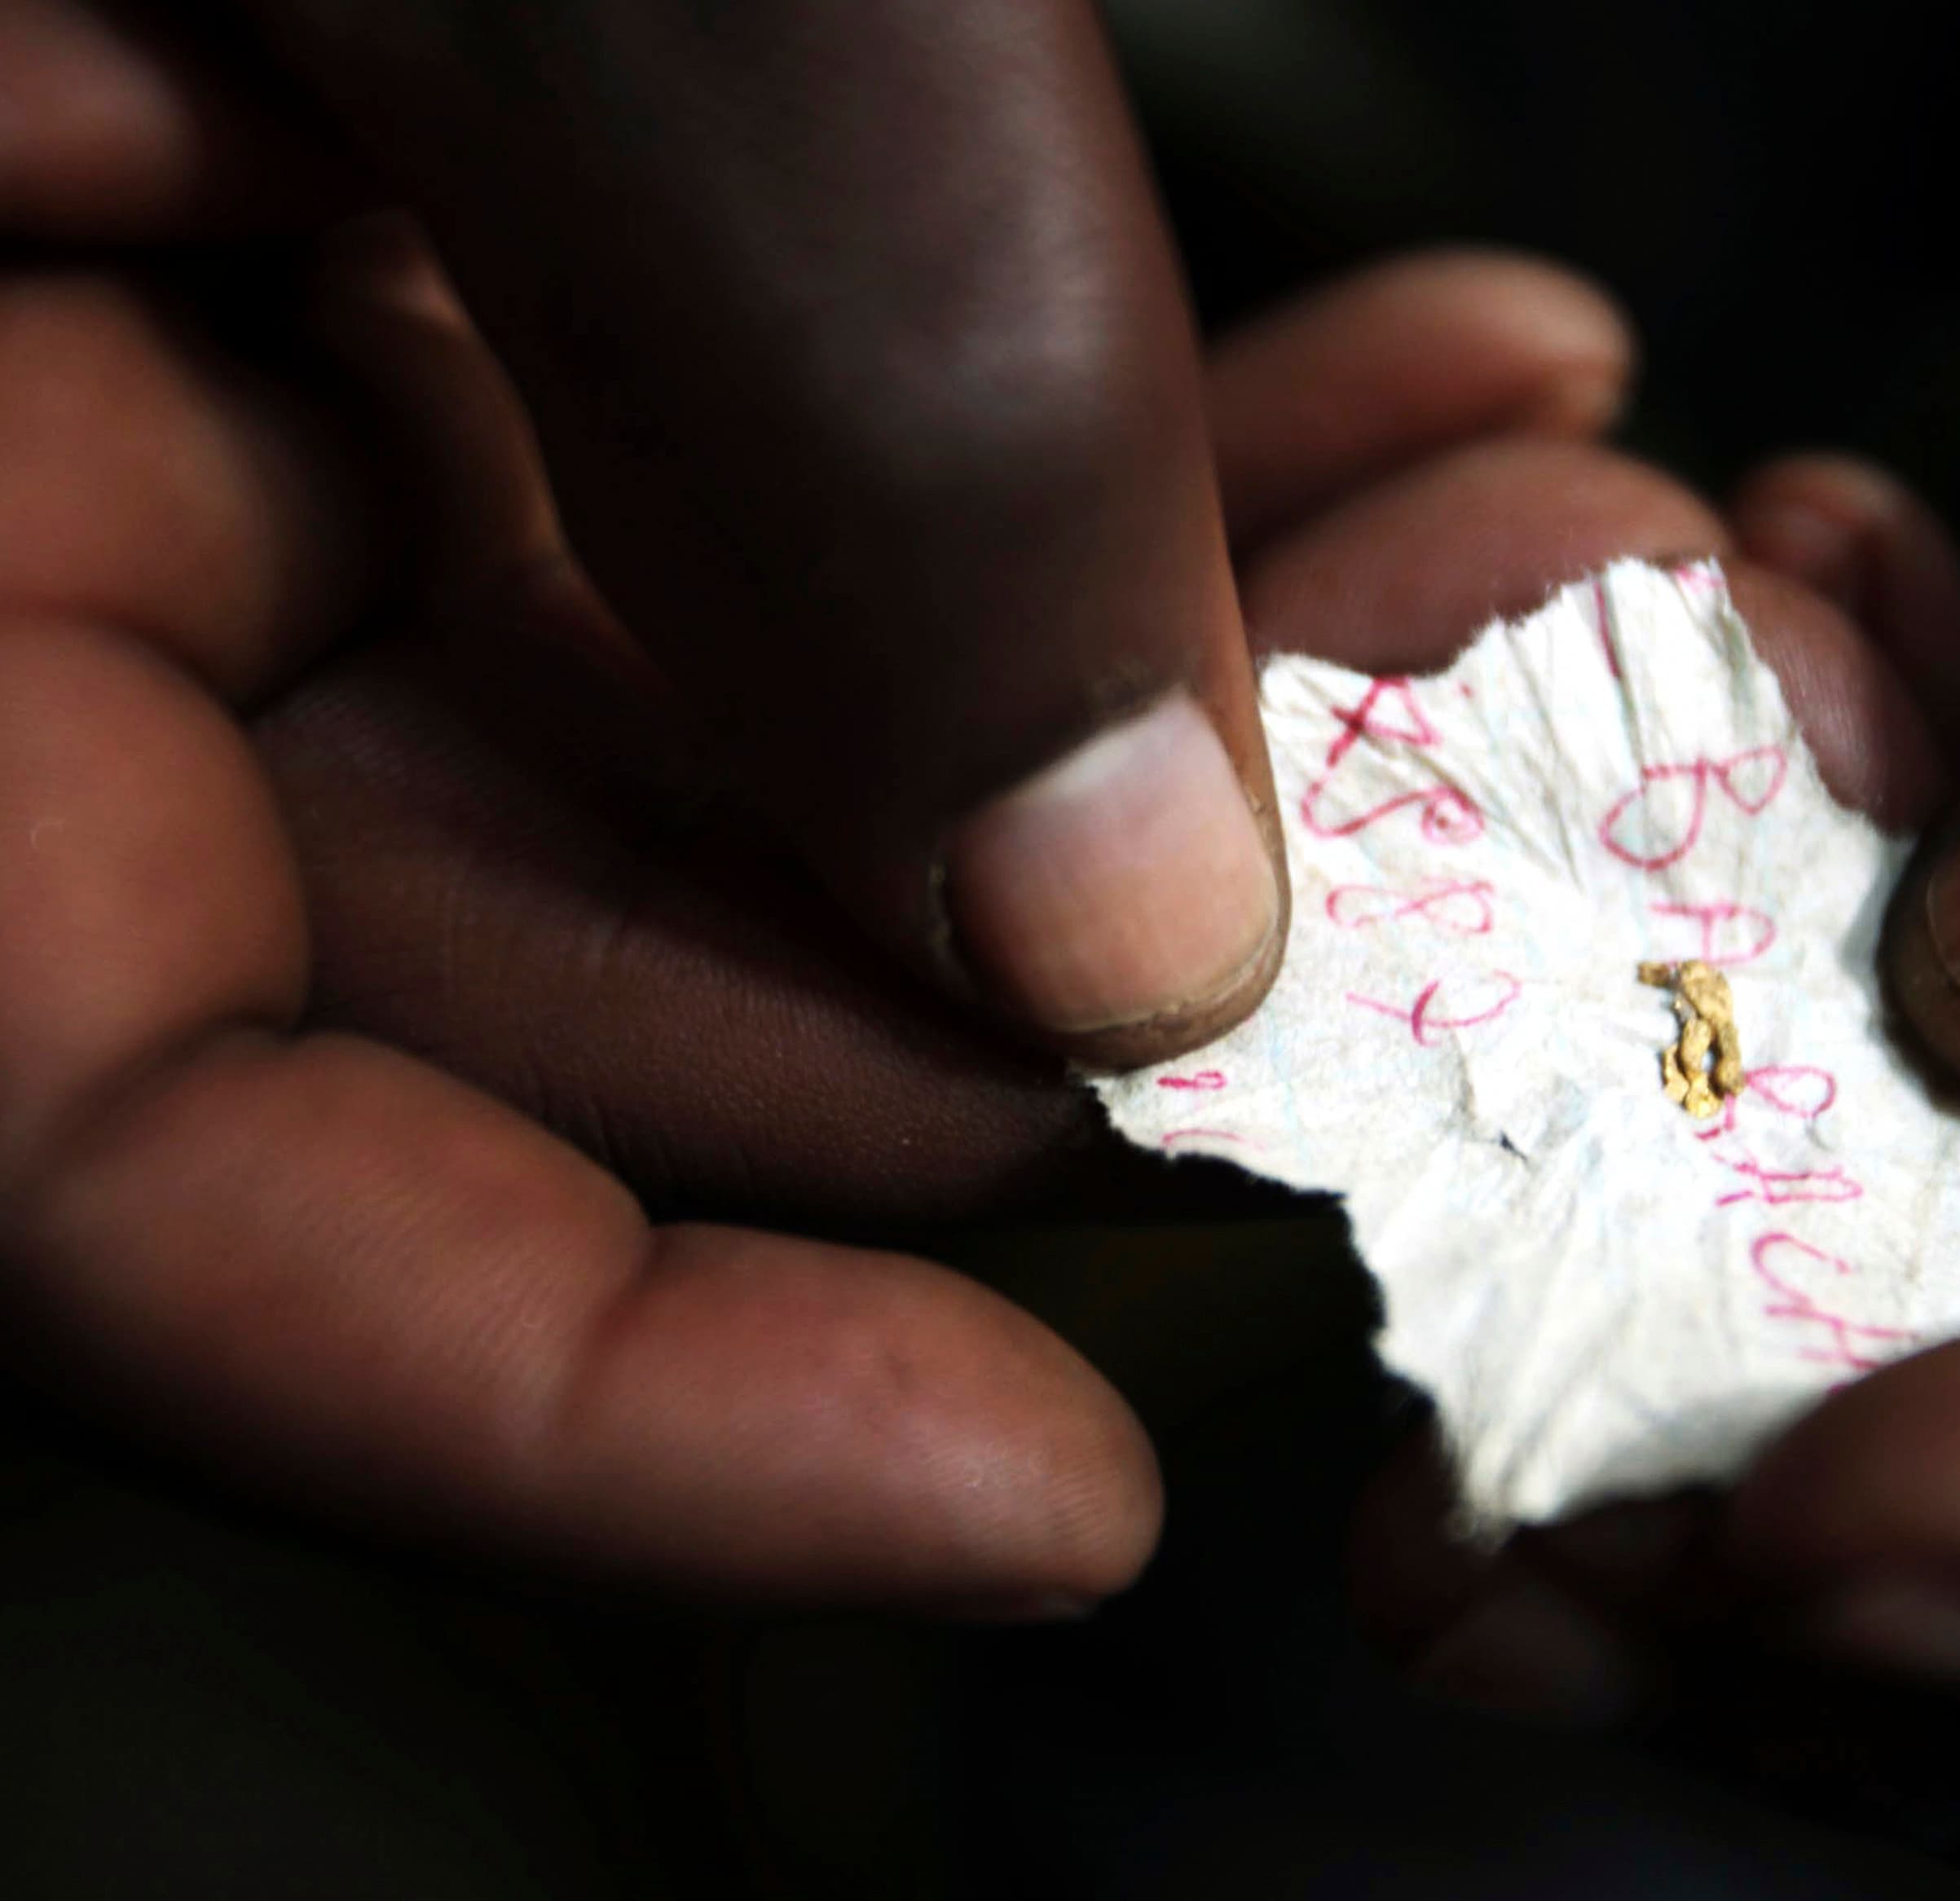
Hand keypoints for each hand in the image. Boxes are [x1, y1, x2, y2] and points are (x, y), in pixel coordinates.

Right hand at [0, 0, 1776, 1603]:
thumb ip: (771, 343)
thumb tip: (1107, 904)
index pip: (126, 1173)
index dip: (569, 1394)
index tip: (1042, 1482)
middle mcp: (7, 478)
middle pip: (524, 943)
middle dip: (1059, 943)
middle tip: (1524, 846)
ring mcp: (207, 322)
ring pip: (706, 697)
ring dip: (1176, 679)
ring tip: (1577, 571)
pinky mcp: (425, 181)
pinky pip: (750, 437)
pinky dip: (1092, 440)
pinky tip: (1444, 382)